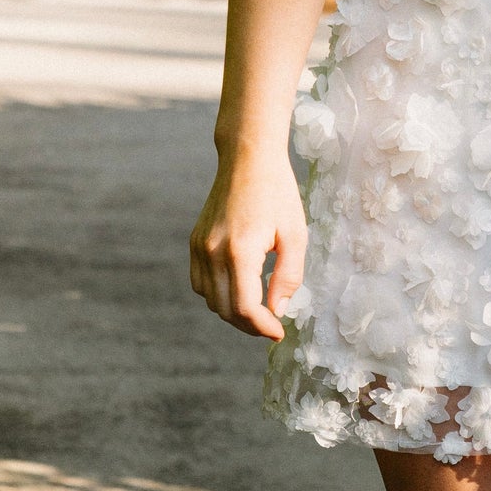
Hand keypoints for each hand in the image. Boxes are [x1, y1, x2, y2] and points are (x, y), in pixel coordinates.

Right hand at [189, 150, 307, 339]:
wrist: (248, 158)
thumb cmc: (277, 192)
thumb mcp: (295, 234)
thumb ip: (288, 276)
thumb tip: (279, 310)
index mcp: (240, 250)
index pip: (244, 307)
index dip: (262, 326)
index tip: (279, 331)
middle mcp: (213, 251)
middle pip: (225, 309)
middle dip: (249, 325)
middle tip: (272, 325)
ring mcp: (200, 247)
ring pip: (209, 299)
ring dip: (232, 312)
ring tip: (259, 310)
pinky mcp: (195, 241)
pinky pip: (200, 282)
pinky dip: (217, 295)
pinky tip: (238, 289)